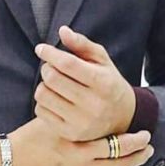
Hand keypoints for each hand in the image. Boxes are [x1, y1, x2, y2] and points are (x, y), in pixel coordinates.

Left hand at [33, 25, 135, 142]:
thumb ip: (82, 44)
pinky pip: (41, 111)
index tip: (41, 48)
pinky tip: (55, 99)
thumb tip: (62, 30)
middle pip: (52, 78)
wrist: (123, 118)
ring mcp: (81, 123)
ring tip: (54, 84)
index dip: (50, 53)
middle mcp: (93, 105)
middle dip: (47, 67)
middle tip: (51, 67)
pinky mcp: (70, 134)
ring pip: (43, 95)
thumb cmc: (108, 83)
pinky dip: (43, 101)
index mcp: (103, 83)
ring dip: (43, 84)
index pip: (68, 64)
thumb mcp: (102, 60)